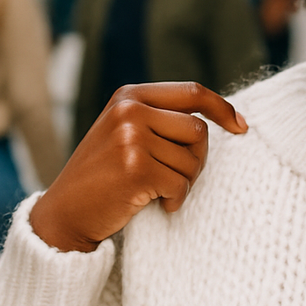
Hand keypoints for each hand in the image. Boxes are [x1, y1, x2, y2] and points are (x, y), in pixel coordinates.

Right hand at [31, 82, 247, 252]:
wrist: (65, 214)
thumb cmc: (104, 178)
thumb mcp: (125, 132)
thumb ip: (160, 119)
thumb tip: (220, 117)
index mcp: (129, 95)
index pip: (192, 91)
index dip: (223, 108)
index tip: (241, 127)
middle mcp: (129, 110)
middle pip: (198, 130)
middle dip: (197, 159)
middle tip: (176, 179)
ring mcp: (130, 136)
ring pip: (193, 159)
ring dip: (184, 182)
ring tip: (158, 191)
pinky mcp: (135, 167)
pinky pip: (181, 183)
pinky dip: (176, 199)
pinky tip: (157, 204)